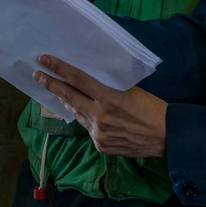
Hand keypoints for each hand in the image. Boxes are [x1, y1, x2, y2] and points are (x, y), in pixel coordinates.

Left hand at [33, 55, 166, 157]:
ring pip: (77, 113)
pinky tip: (87, 112)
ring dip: (67, 101)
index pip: (78, 79)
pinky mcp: (100, 146)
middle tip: (38, 74)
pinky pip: (89, 129)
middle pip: (69, 97)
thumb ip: (108, 89)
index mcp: (110, 98)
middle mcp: (100, 116)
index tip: (44, 60)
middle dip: (51, 84)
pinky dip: (87, 119)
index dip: (59, 69)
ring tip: (57, 91)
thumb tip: (90, 83)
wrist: (167, 137)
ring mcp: (98, 134)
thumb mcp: (132, 91)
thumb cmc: (153, 109)